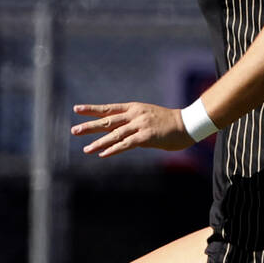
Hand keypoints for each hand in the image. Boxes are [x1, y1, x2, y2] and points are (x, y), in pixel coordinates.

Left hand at [70, 102, 192, 156]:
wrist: (188, 123)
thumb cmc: (170, 122)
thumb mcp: (149, 117)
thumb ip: (134, 125)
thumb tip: (120, 135)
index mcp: (134, 108)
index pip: (109, 108)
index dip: (92, 109)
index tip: (77, 109)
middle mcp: (134, 115)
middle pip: (107, 121)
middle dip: (90, 126)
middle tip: (75, 130)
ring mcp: (140, 125)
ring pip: (114, 134)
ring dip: (99, 142)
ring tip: (86, 148)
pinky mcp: (146, 137)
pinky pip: (126, 144)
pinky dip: (113, 149)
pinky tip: (103, 154)